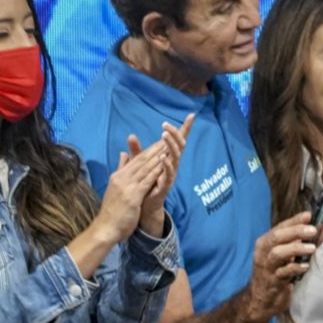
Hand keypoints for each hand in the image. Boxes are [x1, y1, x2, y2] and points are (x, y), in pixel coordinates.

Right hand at [92, 143, 168, 241]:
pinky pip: (146, 180)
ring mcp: (126, 186)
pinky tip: (164, 164)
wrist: (105, 228)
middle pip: (141, 160)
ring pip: (145, 167)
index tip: (161, 141)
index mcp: (118, 176)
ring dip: (158, 156)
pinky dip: (156, 171)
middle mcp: (121, 178)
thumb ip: (121, 170)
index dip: (149, 149)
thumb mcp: (115, 187)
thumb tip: (123, 153)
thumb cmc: (112, 211)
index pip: (136, 159)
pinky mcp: (132, 195)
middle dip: (156, 149)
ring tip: (169, 146)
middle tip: (168, 138)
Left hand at [128, 113, 194, 236]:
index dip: (184, 128)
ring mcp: (171, 174)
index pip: (177, 140)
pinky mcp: (166, 185)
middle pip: (179, 145)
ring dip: (171, 145)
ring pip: (175, 157)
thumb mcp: (139, 164)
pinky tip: (164, 158)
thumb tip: (131, 135)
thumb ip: (137, 151)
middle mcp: (172, 164)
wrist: (143, 206)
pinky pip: (169, 174)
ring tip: (165, 135)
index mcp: (167, 157)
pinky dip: (167, 165)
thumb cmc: (144, 184)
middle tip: (166, 125)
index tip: (191, 116)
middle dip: (175, 134)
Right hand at [246, 211, 322, 317]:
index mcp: (266, 243)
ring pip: (277, 253)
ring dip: (296, 248)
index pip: (280, 227)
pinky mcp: (272, 281)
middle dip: (295, 231)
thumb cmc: (277, 273)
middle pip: (277, 237)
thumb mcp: (290, 256)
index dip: (294, 220)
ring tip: (312, 248)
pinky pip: (283, 273)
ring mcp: (267, 267)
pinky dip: (295, 268)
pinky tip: (305, 266)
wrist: (262, 300)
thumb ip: (305, 242)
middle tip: (313, 230)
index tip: (309, 215)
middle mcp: (263, 253)